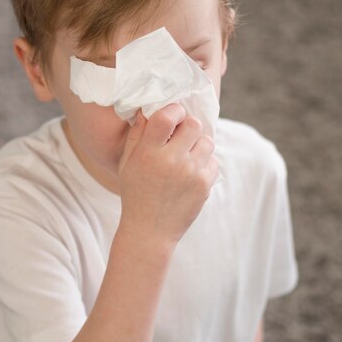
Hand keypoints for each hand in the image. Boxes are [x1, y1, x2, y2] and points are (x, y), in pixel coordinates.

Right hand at [117, 103, 218, 247]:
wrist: (150, 231)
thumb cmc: (136, 193)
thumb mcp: (127, 163)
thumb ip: (137, 135)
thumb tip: (148, 110)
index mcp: (148, 153)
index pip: (167, 116)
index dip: (173, 110)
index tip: (173, 116)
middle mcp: (171, 161)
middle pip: (193, 124)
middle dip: (188, 126)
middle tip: (180, 136)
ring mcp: (191, 173)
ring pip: (207, 141)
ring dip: (198, 143)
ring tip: (186, 154)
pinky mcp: (204, 185)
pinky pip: (213, 161)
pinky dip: (204, 163)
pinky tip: (191, 171)